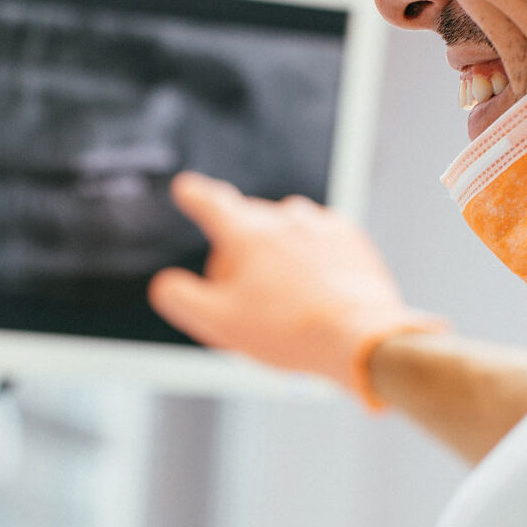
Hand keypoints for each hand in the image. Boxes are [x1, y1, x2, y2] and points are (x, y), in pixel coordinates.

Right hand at [148, 172, 445, 407]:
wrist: (360, 338)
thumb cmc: (288, 332)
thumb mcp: (217, 324)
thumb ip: (180, 298)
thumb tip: (166, 284)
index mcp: (247, 235)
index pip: (212, 204)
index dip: (194, 195)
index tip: (187, 188)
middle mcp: (284, 218)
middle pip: (247, 224)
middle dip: (238, 252)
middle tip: (241, 297)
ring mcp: (320, 225)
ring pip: (284, 231)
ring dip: (275, 255)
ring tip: (283, 300)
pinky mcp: (351, 239)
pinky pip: (318, 240)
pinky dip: (309, 260)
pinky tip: (312, 292)